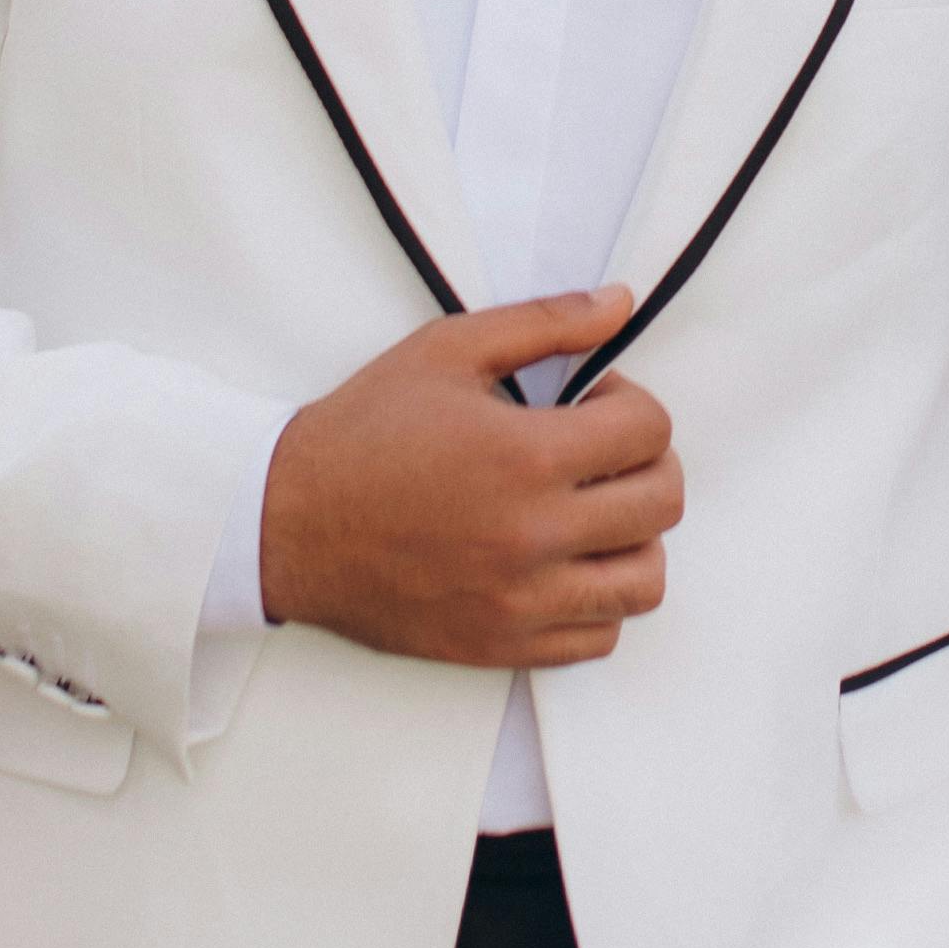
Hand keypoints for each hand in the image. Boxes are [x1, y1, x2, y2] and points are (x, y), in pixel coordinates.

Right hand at [259, 294, 680, 666]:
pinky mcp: (500, 644)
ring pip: (643, 582)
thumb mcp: (447, 350)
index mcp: (526, 457)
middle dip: (647, 462)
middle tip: (604, 451)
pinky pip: (598, 636)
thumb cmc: (362, 435)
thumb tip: (619, 304)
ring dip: (634, 538)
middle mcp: (533, 536)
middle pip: (661, 504)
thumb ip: (544, 323)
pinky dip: (599, 599)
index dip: (632, 402)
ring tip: (594, 512)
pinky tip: (565, 562)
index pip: (649, 431)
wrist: (287, 523)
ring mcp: (520, 600)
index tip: (594, 402)